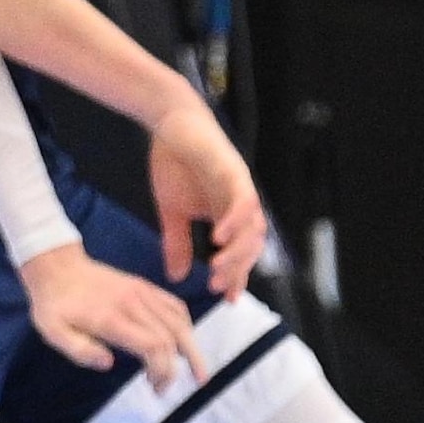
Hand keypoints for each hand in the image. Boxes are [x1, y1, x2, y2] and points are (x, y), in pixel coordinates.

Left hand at [19, 242, 201, 387]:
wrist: (56, 266)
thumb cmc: (53, 304)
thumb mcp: (53, 331)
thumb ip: (79, 350)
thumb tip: (109, 363)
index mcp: (111, 317)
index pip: (153, 345)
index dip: (162, 370)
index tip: (155, 387)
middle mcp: (133, 303)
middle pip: (170, 337)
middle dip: (174, 367)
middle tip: (164, 388)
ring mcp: (141, 291)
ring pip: (179, 321)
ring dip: (191, 348)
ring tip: (196, 372)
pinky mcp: (143, 286)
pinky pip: (174, 305)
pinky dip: (185, 326)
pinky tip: (184, 342)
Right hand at [147, 95, 270, 295]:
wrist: (170, 123)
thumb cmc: (174, 162)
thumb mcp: (171, 211)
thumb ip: (177, 243)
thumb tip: (176, 276)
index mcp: (227, 215)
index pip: (239, 252)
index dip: (237, 276)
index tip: (228, 299)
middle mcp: (240, 205)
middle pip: (251, 244)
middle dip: (237, 268)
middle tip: (219, 285)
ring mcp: (240, 188)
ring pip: (253, 226)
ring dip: (239, 250)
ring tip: (219, 267)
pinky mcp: (234, 171)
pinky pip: (243, 200)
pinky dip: (234, 220)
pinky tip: (219, 237)